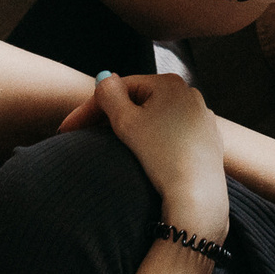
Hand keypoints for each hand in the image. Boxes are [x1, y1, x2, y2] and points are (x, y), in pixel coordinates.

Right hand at [90, 73, 228, 242]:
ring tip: (111, 146)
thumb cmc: (161, 156)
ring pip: (156, 118)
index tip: (68, 129)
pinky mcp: (207, 141)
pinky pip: (173, 135)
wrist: (198, 194)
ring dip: (132, 129)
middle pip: (139, 102)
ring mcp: (201, 118)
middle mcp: (190, 95)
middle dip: (111, 117)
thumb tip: (104, 78)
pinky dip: (155, 142)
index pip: (120, 89)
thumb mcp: (126, 122)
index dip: (90, 108)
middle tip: (84, 136)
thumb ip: (109, 95)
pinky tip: (144, 157)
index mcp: (169, 83)